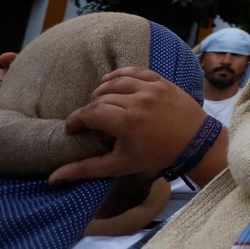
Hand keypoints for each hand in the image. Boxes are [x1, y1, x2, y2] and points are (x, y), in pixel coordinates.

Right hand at [49, 68, 209, 183]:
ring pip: (116, 81)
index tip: (72, 129)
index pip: (90, 112)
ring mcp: (152, 88)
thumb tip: (54, 178)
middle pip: (101, 97)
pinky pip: (136, 70)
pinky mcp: (162, 81)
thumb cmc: (157, 156)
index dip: (75, 120)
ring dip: (103, 91)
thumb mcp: (120, 165)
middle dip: (90, 109)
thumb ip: (86, 169)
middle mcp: (138, 100)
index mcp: (127, 121)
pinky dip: (121, 75)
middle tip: (90, 121)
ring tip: (101, 104)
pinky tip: (112, 83)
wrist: (195, 143)